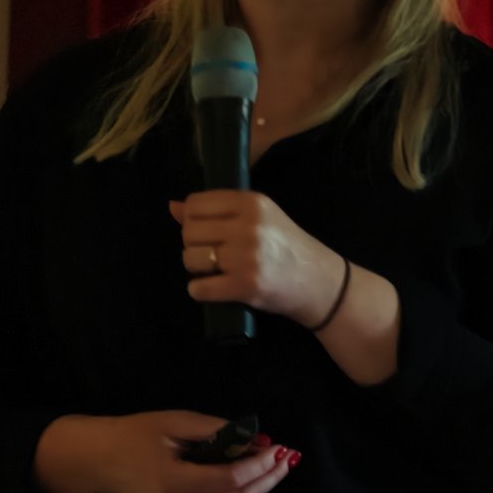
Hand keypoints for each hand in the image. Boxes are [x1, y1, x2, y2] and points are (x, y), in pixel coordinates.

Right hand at [34, 411, 296, 492]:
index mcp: (172, 482)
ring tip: (278, 467)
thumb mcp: (178, 421)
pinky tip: (253, 480)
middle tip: (289, 459)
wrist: (103, 462)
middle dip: (269, 479)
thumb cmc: (139, 435)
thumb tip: (262, 441)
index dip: (261, 465)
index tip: (282, 448)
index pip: (231, 480)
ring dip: (259, 489)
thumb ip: (220, 431)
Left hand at [170, 191, 342, 327]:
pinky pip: (199, 288)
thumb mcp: (259, 218)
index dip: (193, 219)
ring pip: (191, 258)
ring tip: (217, 270)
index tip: (210, 231)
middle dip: (195, 245)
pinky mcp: (244, 285)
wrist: (319, 281)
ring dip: (197, 268)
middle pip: (189, 232)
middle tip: (215, 254)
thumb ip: (218, 210)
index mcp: (252, 202)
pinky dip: (201, 291)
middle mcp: (248, 226)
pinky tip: (216, 288)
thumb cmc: (287, 246)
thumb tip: (173, 206)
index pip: (195, 204)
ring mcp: (246, 257)